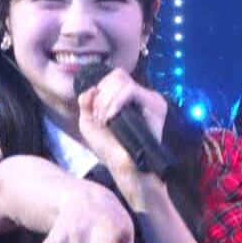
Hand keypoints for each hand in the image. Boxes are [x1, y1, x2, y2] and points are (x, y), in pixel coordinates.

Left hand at [77, 67, 167, 193]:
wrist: (123, 167)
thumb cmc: (108, 148)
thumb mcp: (88, 121)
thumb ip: (86, 101)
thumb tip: (92, 88)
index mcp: (127, 97)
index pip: (114, 77)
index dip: (100, 90)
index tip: (96, 112)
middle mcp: (141, 95)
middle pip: (118, 75)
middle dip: (101, 96)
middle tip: (99, 118)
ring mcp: (150, 99)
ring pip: (123, 82)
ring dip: (106, 101)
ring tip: (105, 120)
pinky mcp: (155, 105)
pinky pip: (131, 91)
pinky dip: (115, 102)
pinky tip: (111, 118)